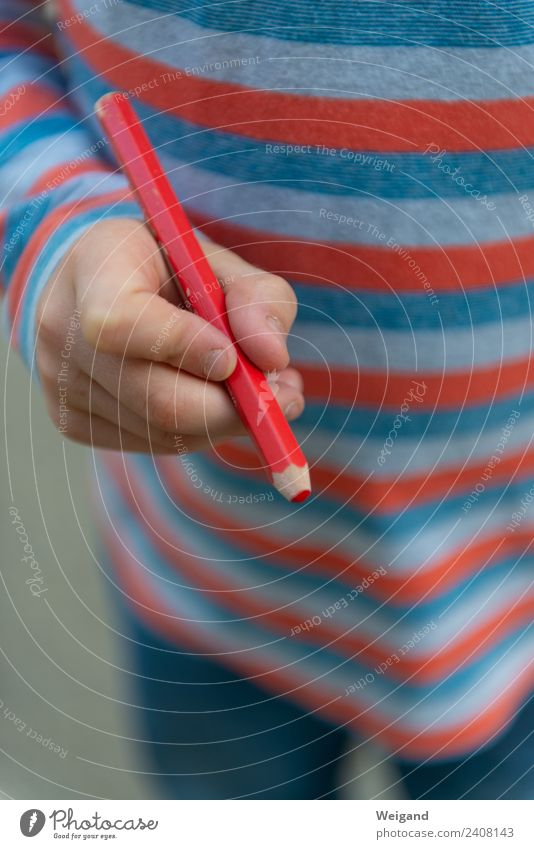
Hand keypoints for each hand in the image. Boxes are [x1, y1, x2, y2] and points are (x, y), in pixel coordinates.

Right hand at [35, 218, 304, 452]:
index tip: (234, 360)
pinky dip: (197, 431)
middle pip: (150, 396)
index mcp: (91, 270)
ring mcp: (60, 383)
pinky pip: (152, 443)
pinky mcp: (72, 421)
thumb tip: (273, 359)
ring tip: (256, 390)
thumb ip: (257, 298)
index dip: (181, 347)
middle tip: (284, 398)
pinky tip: (211, 400)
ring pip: (160, 430)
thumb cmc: (166, 269)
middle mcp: (60, 330)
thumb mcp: (220, 262)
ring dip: (223, 420)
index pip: (120, 323)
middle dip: (229, 407)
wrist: (99, 287)